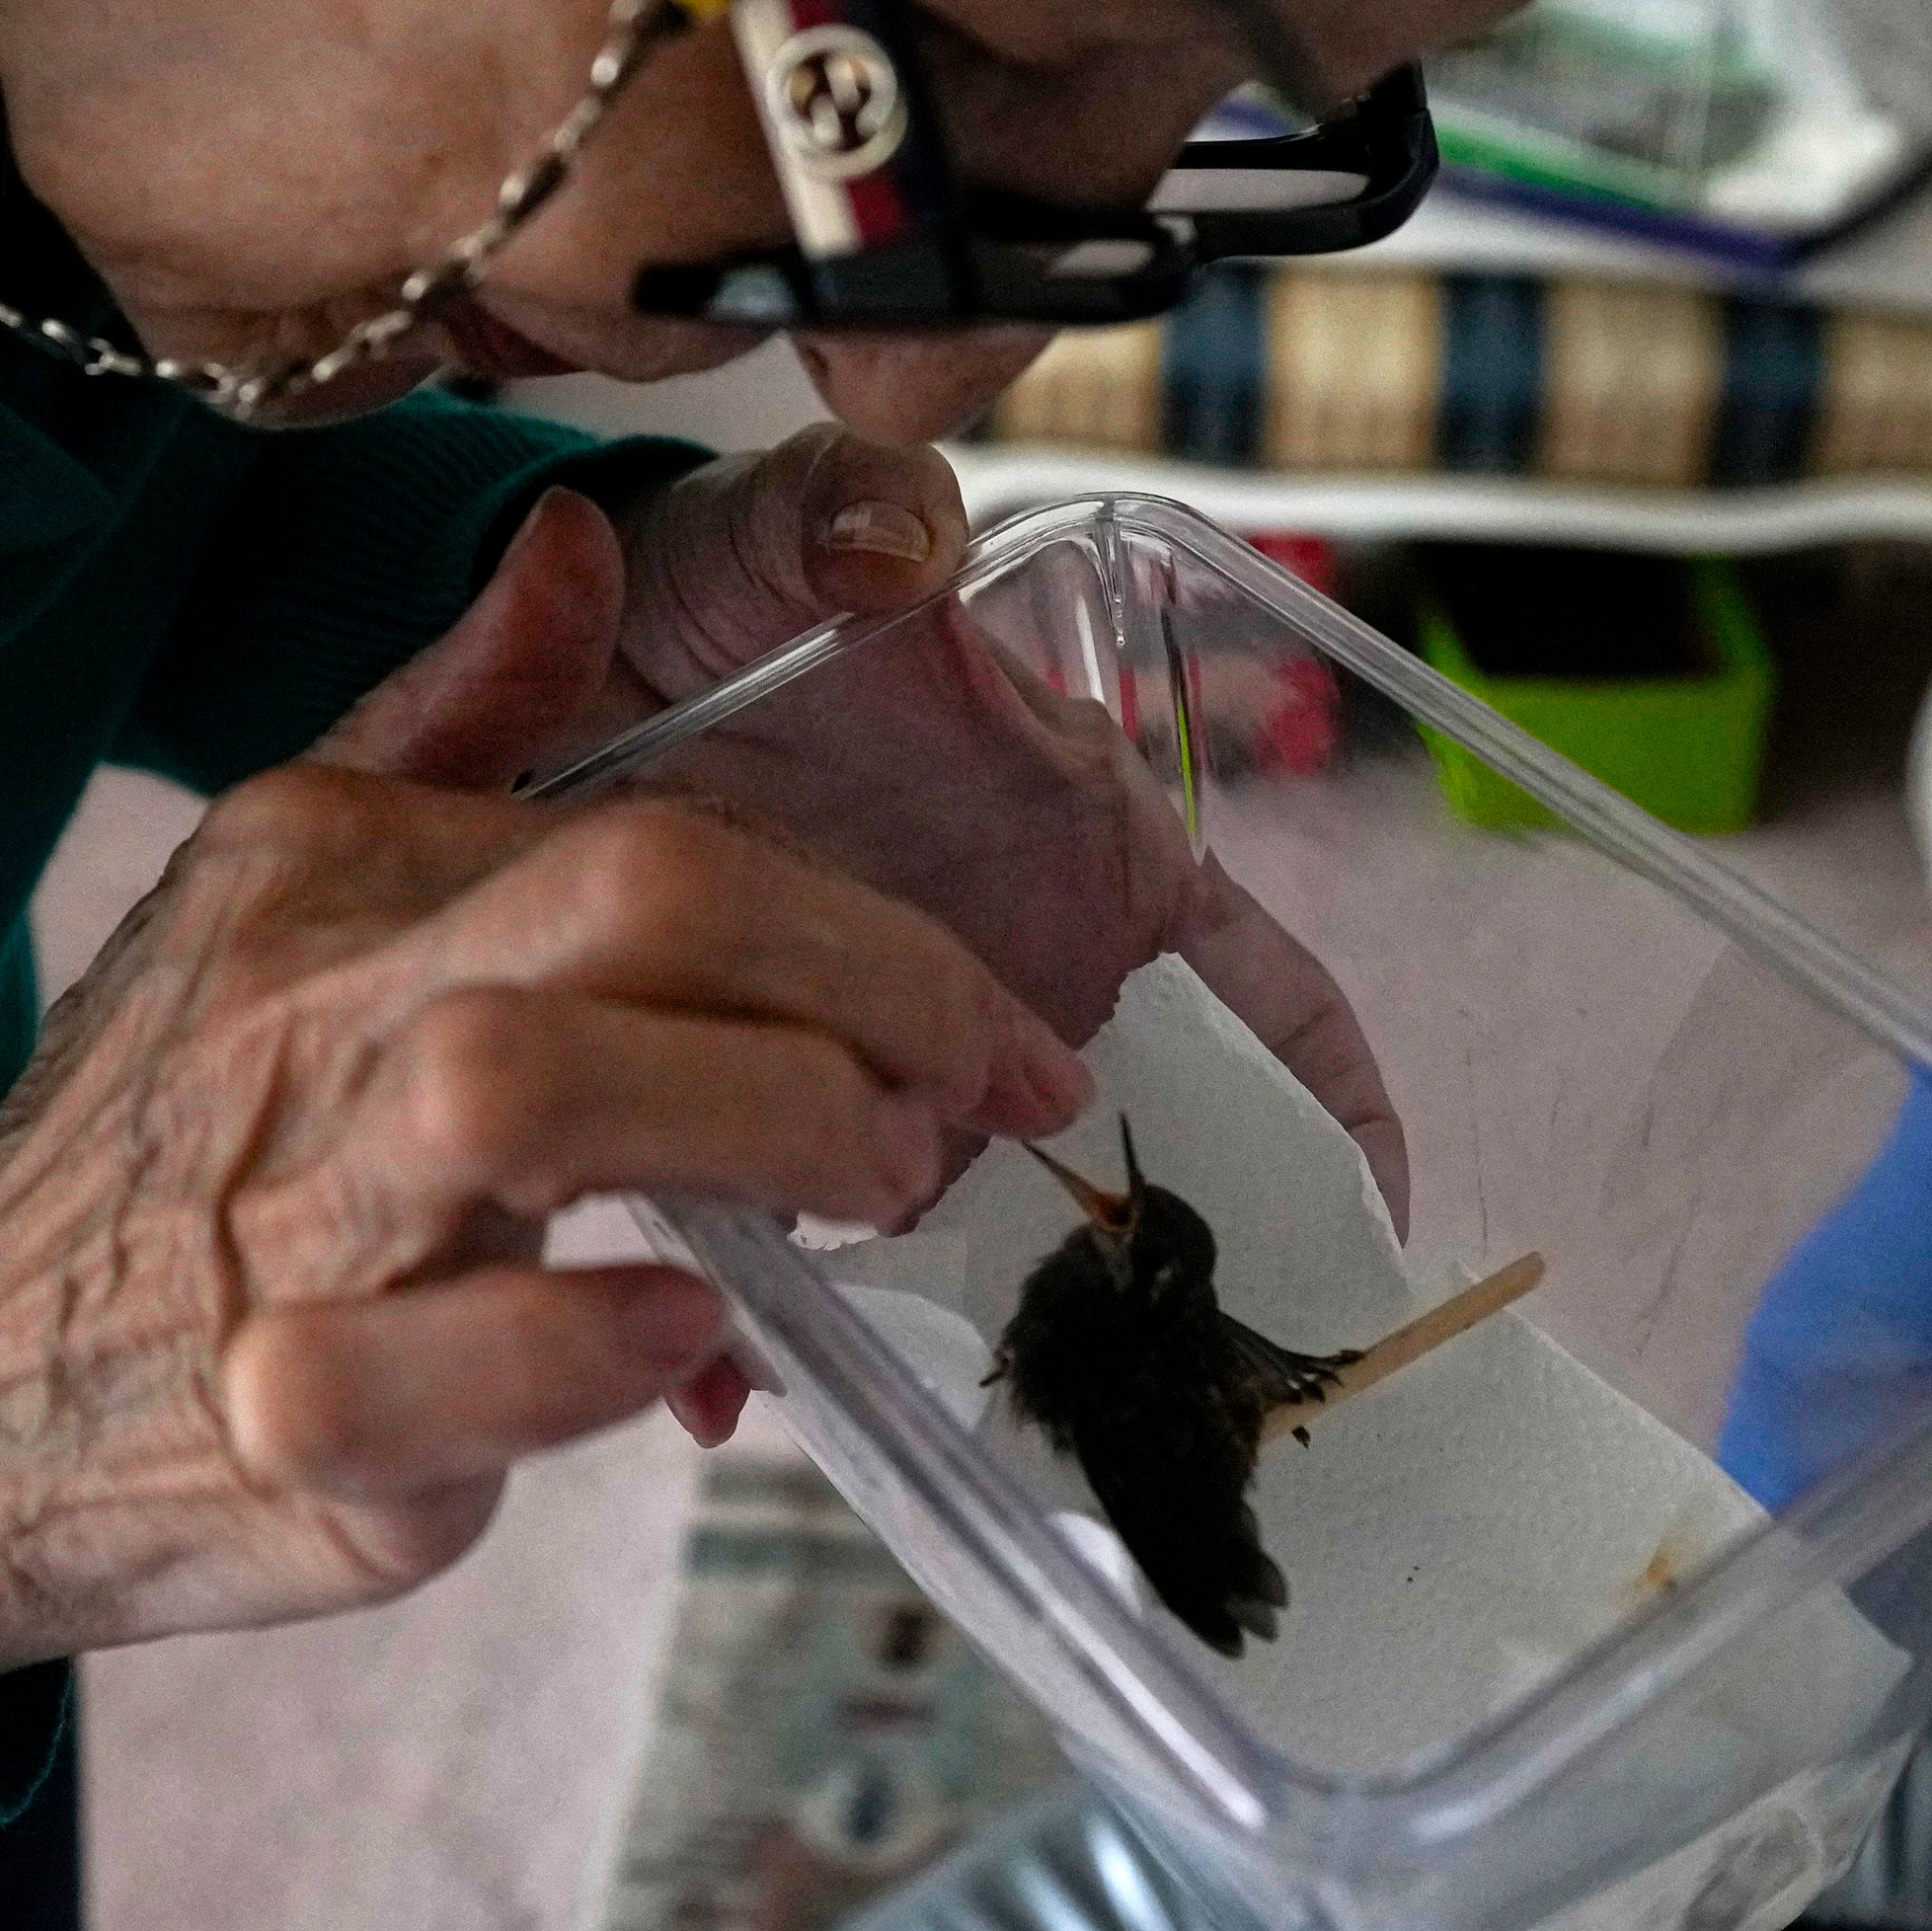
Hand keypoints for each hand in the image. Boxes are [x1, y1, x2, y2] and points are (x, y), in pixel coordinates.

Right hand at [0, 489, 1090, 1687]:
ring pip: (518, 1095)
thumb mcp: (277, 883)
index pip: (655, 836)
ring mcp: (286, 1219)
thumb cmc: (161, 1140)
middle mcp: (306, 1017)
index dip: (870, 929)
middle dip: (867, 993)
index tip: (989, 1028)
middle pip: (629, 906)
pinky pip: (438, 1367)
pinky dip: (588, 1345)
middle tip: (967, 1106)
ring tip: (866, 1194)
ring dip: (759, 1129)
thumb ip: (449, 721)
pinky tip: (687, 1339)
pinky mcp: (287, 1429)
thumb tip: (577, 547)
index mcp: (324, 868)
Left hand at [586, 472, 1407, 1445]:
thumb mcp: (788, 528)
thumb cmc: (727, 578)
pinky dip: (765, 1312)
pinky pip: (788, 1228)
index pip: (1261, 987)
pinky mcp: (758, 1099)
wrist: (565, 642)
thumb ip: (851, 513)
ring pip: (959, 1223)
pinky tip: (724, 1384)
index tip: (1366, 1224)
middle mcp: (1012, 964)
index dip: (1329, 1102)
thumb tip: (900, 542)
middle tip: (1149, 1396)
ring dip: (950, 1321)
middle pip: (1132, 1151)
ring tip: (936, 1417)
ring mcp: (890, 1049)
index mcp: (1084, 837)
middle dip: (1150, 1276)